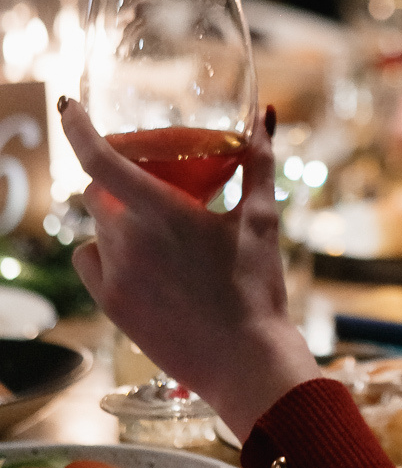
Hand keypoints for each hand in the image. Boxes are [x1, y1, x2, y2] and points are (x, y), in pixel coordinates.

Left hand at [60, 100, 320, 440]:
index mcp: (161, 213)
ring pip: (96, 227)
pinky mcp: (110, 306)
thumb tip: (266, 117)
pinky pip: (90, 262)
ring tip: (156, 229)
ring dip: (117, 217)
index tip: (69, 106)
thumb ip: (259, 162)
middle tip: (152, 182)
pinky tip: (139, 260)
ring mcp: (115, 276)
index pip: (99, 159)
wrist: (245, 361)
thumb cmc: (257, 288)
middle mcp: (128, 241)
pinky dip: (106, 252)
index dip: (77, 128)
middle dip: (117, 178)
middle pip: (98, 190)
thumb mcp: (261, 219)